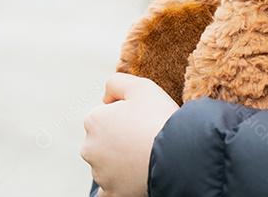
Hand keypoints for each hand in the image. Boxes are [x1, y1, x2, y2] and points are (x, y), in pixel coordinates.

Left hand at [81, 73, 179, 196]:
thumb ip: (117, 82)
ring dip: (120, 161)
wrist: (178, 153)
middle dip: (119, 138)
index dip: (126, 114)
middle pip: (104, 140)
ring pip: (107, 164)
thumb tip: (106, 97)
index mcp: (93, 120)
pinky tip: (131, 178)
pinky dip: (118, 184)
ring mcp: (99, 173)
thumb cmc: (160, 118)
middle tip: (145, 137)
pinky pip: (109, 189)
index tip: (143, 118)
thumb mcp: (141, 86)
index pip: (106, 114)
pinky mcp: (111, 192)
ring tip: (146, 155)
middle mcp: (89, 148)